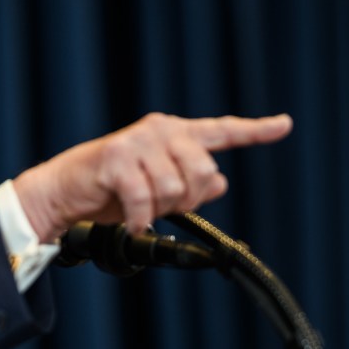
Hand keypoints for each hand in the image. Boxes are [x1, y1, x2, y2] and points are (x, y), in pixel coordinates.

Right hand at [13, 112, 292, 240]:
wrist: (64, 192)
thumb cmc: (111, 190)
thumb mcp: (158, 190)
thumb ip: (191, 185)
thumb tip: (220, 182)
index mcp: (175, 134)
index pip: (222, 131)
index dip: (256, 131)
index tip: (284, 125)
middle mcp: (161, 130)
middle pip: (204, 171)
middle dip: (187, 200)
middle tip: (160, 207)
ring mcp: (139, 142)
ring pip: (176, 187)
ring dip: (159, 209)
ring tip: (138, 209)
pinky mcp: (117, 158)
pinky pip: (146, 197)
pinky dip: (140, 218)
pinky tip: (131, 222)